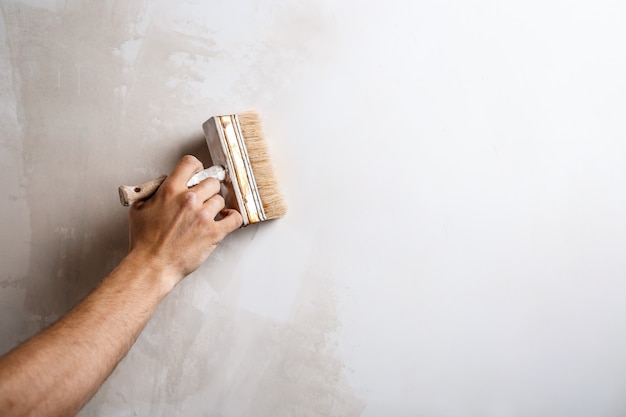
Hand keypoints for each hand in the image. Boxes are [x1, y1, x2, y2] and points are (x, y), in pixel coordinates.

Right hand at [128, 155, 242, 287]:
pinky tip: (226, 218)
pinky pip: (234, 218)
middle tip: (204, 197)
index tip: (197, 174)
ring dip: (215, 206)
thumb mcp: (139, 209)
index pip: (190, 163)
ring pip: (220, 199)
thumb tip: (162, 184)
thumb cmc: (144, 242)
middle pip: (211, 182)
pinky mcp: (214, 232)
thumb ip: (152, 192)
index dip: (196, 167)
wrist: (152, 265)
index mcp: (170, 191)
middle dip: (208, 189)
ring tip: (208, 214)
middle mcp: (189, 200)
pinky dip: (232, 217)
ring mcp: (203, 216)